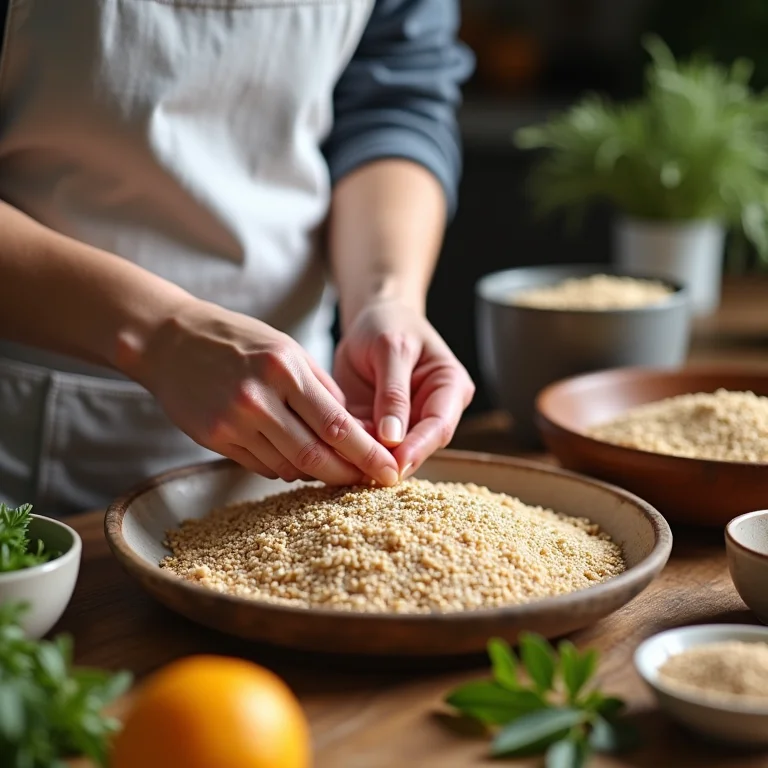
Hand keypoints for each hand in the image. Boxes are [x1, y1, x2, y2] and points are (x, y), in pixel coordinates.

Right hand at [121, 299, 400, 485]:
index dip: (366, 454)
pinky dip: (283, 467)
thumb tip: (353, 428)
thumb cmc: (236, 341)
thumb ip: (320, 387)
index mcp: (284, 369)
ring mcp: (233, 422)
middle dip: (347, 474)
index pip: (336, 425)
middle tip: (368, 482)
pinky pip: (260, 466)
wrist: (170, 341)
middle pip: (315, 455)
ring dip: (314, 472)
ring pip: (288, 466)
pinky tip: (291, 457)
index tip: (389, 470)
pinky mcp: (215, 438)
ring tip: (330, 467)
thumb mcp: (285, 348)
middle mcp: (259, 398)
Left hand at [334, 299, 474, 477]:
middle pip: (417, 446)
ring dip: (368, 460)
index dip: (419, 448)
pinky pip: (366, 444)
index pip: (439, 426)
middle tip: (367, 475)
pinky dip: (351, 451)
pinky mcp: (377, 426)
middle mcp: (432, 410)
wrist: (372, 317)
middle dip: (392, 461)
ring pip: (390, 452)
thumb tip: (393, 438)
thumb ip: (393, 392)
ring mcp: (405, 422)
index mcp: (450, 388)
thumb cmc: (389, 323)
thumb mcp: (392, 348)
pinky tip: (333, 455)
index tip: (397, 463)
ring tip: (346, 468)